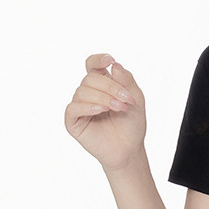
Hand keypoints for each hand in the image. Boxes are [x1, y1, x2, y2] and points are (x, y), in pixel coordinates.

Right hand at [64, 53, 147, 171]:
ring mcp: (79, 107)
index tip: (110, 60)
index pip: (92, 65)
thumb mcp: (135, 99)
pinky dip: (88, 106)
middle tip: (126, 100)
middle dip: (110, 87)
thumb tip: (114, 65)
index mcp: (102, 85)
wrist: (129, 148)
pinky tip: (101, 110)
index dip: (98, 60)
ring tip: (119, 108)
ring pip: (82, 91)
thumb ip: (126, 81)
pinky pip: (73, 108)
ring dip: (104, 98)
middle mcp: (88, 93)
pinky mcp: (73, 122)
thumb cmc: (131, 124)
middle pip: (90, 78)